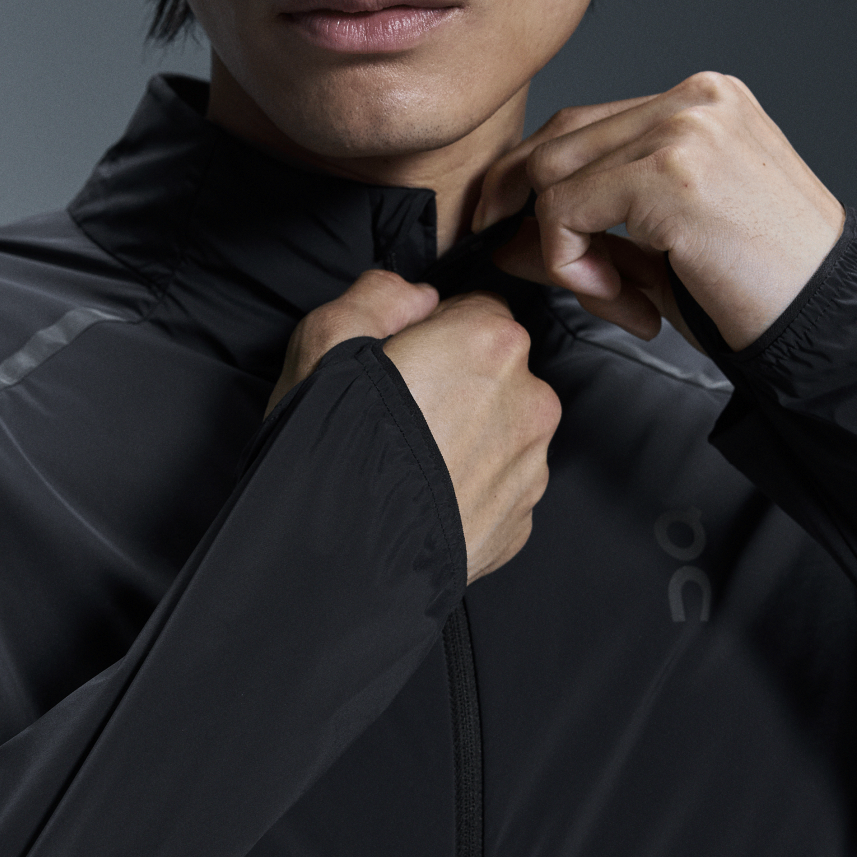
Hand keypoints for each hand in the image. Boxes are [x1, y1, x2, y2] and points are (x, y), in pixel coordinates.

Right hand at [268, 271, 559, 583]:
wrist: (342, 562)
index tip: (401, 359)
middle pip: (499, 373)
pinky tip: (422, 498)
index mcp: (490, 344)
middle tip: (398, 414)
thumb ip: (380, 294)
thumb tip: (414, 295)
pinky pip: (498, 488)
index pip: (479, 309)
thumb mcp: (326, 338)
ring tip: (408, 464)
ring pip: (502, 432)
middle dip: (457, 384)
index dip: (434, 331)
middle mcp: (528, 403)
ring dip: (467, 438)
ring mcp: (529, 470)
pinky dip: (468, 489)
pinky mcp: (520, 525)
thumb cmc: (331, 449)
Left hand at [474, 72, 844, 351]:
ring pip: (553, 176)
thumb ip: (583, 231)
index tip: (512, 229)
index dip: (536, 182)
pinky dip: (571, 265)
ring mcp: (684, 129)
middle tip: (561, 277)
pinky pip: (565, 212)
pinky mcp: (670, 173)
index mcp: (701, 102)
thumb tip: (502, 236)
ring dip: (563, 251)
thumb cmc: (759, 289)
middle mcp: (693, 99)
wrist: (825, 322)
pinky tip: (628, 303)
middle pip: (558, 141)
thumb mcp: (657, 253)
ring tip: (618, 298)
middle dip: (532, 214)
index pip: (584, 124)